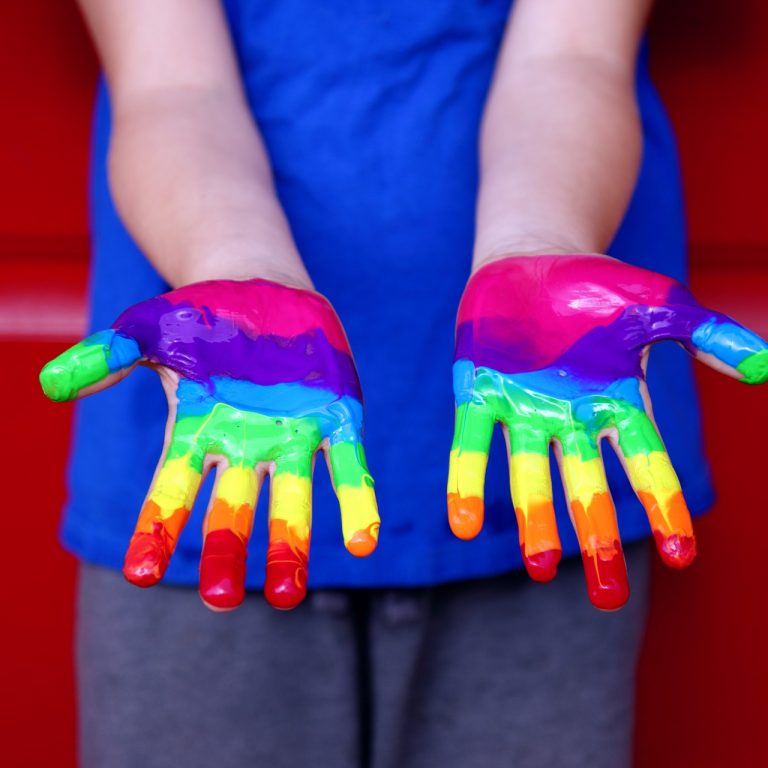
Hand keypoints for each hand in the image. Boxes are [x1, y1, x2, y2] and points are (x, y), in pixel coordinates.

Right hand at [40, 279, 378, 610]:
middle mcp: (244, 447)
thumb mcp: (148, 329)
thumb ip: (106, 355)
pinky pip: (346, 467)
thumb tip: (50, 386)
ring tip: (289, 596)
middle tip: (222, 600)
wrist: (264, 291)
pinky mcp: (335, 420)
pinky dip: (355, 501)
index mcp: (197, 433)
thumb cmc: (201, 316)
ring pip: (290, 502)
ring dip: (291, 546)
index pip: (171, 490)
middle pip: (231, 510)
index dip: (155, 529)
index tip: (142, 573)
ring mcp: (291, 438)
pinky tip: (363, 540)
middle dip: (226, 551)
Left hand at [449, 254, 767, 609]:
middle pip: (586, 485)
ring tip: (539, 567)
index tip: (680, 555)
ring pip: (530, 473)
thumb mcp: (660, 305)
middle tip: (607, 596)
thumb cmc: (599, 287)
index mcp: (616, 401)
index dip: (663, 505)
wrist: (532, 260)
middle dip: (595, 535)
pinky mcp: (477, 392)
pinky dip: (468, 480)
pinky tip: (463, 523)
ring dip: (534, 519)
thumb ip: (708, 335)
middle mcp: (569, 417)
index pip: (646, 461)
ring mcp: (521, 408)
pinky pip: (471, 443)